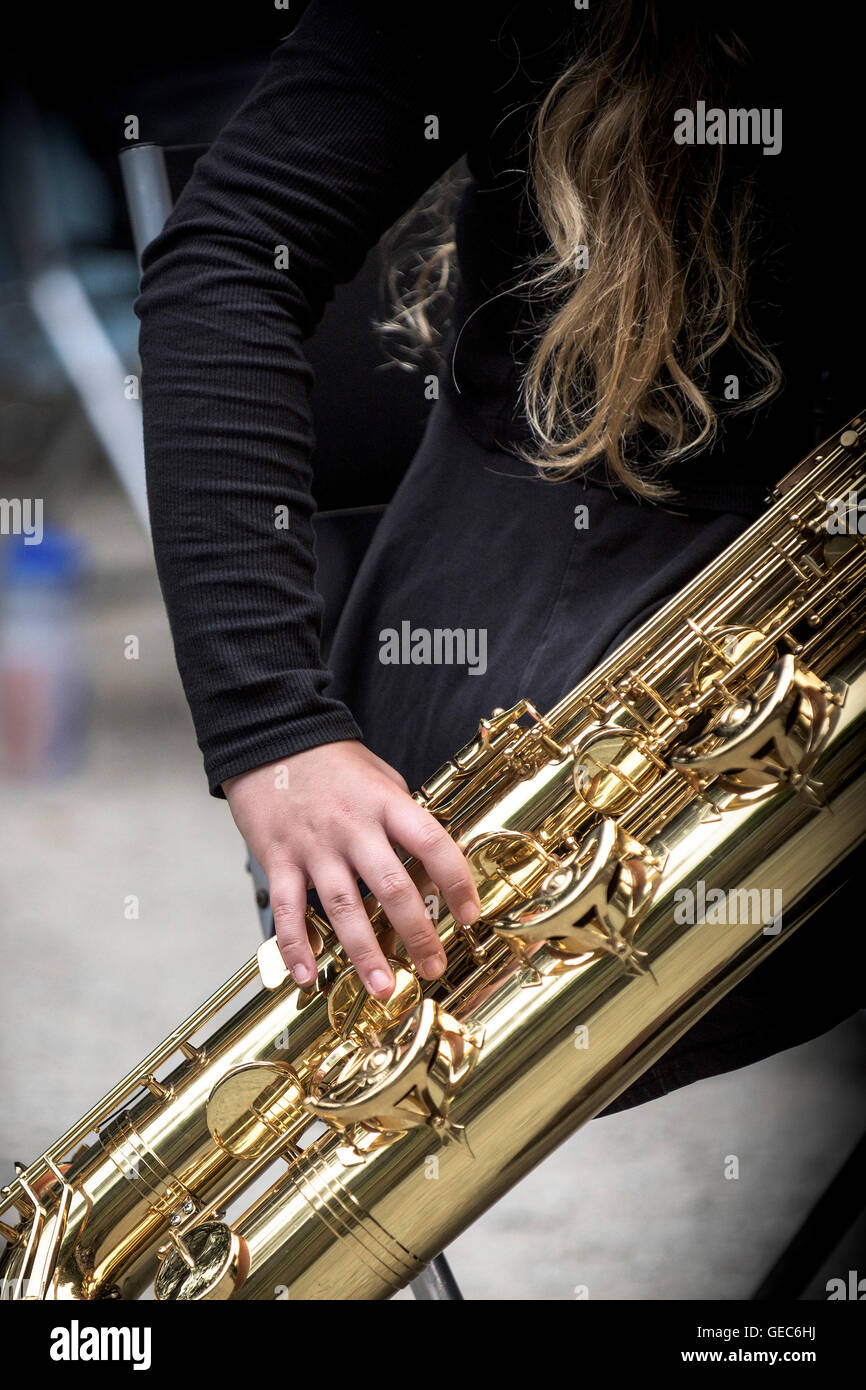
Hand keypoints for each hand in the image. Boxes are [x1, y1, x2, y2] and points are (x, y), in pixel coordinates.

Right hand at [223, 741, 479, 998]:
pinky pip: (287, 910)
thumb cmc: (330, 761)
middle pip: (392, 886)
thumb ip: (403, 815)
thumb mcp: (381, 775)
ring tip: (382, 987)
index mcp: (386, 803)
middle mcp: (353, 827)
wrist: (268, 739)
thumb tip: (432, 858)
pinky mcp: (278, 859)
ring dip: (364, 952)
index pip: (432, 843)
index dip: (457, 881)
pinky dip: (295, 946)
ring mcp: (314, 846)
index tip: (471, 915)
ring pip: (343, 907)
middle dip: (417, 933)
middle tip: (432, 966)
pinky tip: (307, 976)